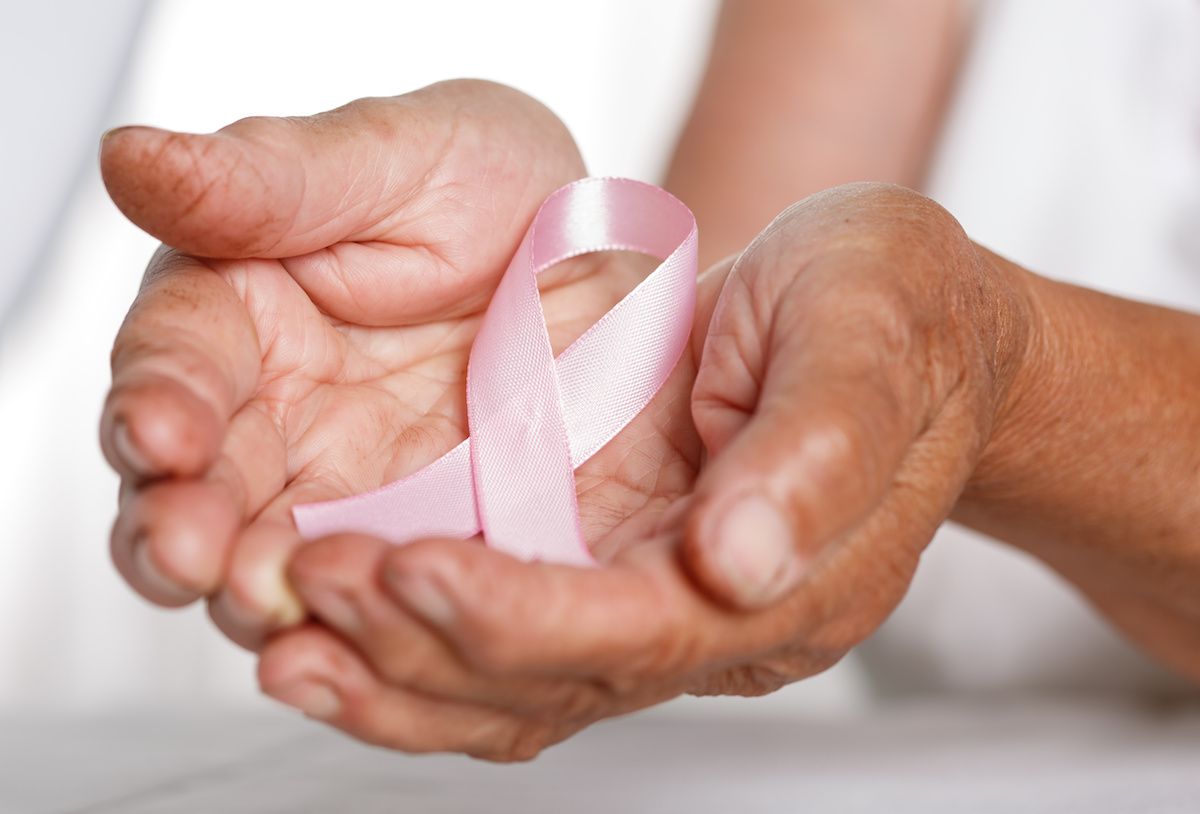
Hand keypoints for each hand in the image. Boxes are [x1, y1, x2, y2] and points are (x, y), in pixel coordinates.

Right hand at [99, 80, 701, 647]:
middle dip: (182, 529)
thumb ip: (268, 180)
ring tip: (267, 596)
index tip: (161, 430)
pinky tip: (353, 637)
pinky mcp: (417, 542)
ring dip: (254, 590)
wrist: (603, 257)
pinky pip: (376, 597)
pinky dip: (357, 626)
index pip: (173, 362)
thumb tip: (133, 158)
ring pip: (268, 561)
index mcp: (241, 312)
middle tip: (193, 551)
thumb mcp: (394, 160)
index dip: (158, 399)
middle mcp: (271, 417)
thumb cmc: (490, 185)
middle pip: (195, 491)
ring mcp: (343, 492)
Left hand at [259, 183, 1035, 758]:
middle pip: (560, 679)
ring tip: (283, 628)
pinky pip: (508, 638)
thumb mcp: (869, 335)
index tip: (413, 570)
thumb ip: (818, 447)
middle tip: (306, 589)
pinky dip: (417, 642)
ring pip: (518, 682)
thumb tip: (741, 561)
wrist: (895, 320)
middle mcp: (719, 616)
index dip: (523, 617)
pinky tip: (335, 622)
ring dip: (398, 669)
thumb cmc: (893, 312)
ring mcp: (661, 599)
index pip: (643, 631)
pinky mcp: (614, 568)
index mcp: (796, 576)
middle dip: (428, 647)